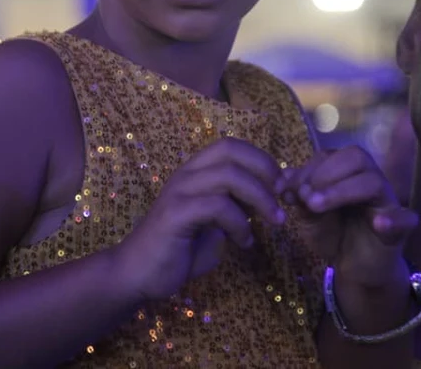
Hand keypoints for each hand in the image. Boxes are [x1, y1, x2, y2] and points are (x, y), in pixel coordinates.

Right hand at [110, 137, 284, 302]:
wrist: (138, 275)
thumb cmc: (178, 251)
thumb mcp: (215, 226)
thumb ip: (237, 210)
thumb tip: (269, 202)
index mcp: (195, 172)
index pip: (231, 146)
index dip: (261, 159)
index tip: (281, 186)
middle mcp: (186, 174)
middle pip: (231, 151)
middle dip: (264, 170)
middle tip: (282, 197)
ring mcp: (179, 191)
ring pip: (228, 176)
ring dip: (260, 198)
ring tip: (274, 222)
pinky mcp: (175, 214)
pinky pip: (217, 206)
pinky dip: (239, 223)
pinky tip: (244, 242)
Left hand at [282, 146, 416, 289]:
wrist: (354, 268)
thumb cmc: (333, 235)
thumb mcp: (309, 217)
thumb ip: (300, 197)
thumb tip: (285, 177)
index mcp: (348, 173)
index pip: (330, 155)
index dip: (307, 169)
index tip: (286, 190)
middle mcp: (370, 180)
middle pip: (356, 157)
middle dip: (324, 174)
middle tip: (305, 197)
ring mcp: (387, 203)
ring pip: (373, 182)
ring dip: (342, 191)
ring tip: (316, 207)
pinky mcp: (400, 229)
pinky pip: (406, 218)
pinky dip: (393, 219)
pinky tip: (378, 223)